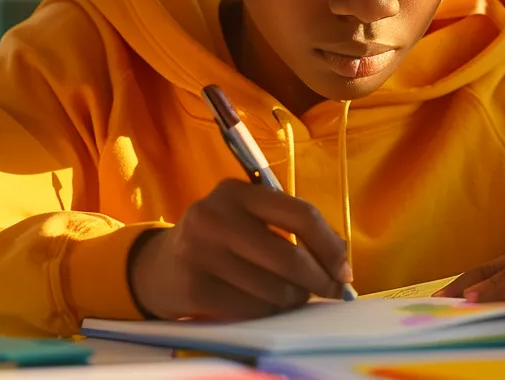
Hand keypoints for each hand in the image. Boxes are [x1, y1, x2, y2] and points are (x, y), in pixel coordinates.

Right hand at [127, 179, 351, 320]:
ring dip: (293, 299)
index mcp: (236, 191)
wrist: (159, 266)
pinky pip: (252, 309)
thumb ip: (288, 228)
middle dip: (319, 280)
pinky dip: (268, 312)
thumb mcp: (246, 218)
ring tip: (291, 297)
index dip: (330, 246)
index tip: (344, 269)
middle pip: (290, 256)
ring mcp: (200, 251)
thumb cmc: (219, 241)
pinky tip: (265, 306)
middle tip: (329, 291)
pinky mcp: (193, 287)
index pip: (300, 214)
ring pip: (273, 288)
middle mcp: (215, 215)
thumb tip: (340, 261)